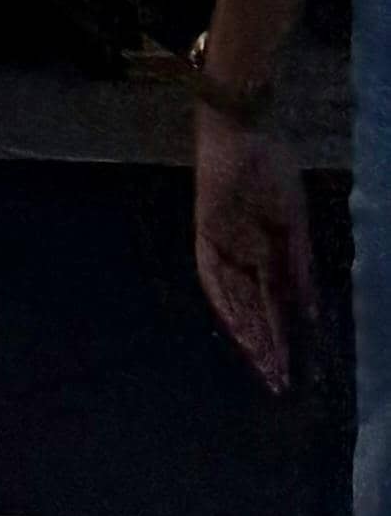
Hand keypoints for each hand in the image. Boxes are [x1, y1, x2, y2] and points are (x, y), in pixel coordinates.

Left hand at [195, 109, 314, 391]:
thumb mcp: (295, 224)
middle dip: (264, 349)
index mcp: (265, 258)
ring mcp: (223, 249)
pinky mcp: (205, 235)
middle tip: (277, 383)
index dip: (279, 340)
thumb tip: (310, 313)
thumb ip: (300, 269)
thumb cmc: (274, 171)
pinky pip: (210, 276)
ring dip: (246, 334)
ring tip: (262, 365)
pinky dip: (224, 302)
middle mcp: (241, 260)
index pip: (271, 310)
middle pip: (251, 314)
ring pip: (233, 303)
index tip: (290, 373)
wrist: (246, 132)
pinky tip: (237, 328)